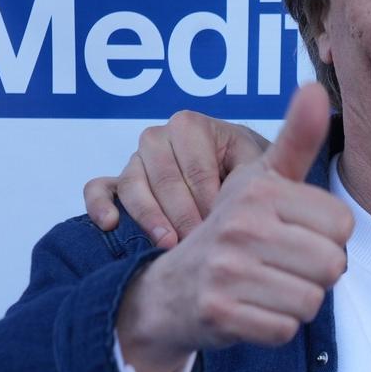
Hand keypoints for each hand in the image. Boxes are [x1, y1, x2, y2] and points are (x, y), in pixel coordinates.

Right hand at [84, 110, 269, 248]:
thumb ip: (271, 161)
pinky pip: (98, 188)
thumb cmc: (249, 176)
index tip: (225, 226)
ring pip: (132, 184)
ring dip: (149, 216)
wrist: (233, 188)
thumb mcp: (262, 167)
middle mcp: (158, 139)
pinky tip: (110, 224)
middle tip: (200, 243)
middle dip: (183, 214)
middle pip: (163, 177)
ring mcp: (135, 161)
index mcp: (192, 127)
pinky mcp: (116, 183)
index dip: (210, 199)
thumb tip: (272, 164)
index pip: (195, 166)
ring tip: (168, 244)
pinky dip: (100, 204)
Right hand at [114, 85, 350, 371]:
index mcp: (258, 189)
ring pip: (312, 300)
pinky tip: (251, 311)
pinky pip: (285, 329)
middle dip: (315, 274)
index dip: (327, 238)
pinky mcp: (218, 311)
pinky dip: (274, 327)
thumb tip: (315, 86)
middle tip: (282, 267)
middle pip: (334, 265)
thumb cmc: (230, 230)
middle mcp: (240, 224)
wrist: (168, 290)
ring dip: (296, 302)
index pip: (343, 225)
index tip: (294, 235)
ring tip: (266, 287)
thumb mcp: (259, 179)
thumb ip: (294, 139)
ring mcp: (226, 269)